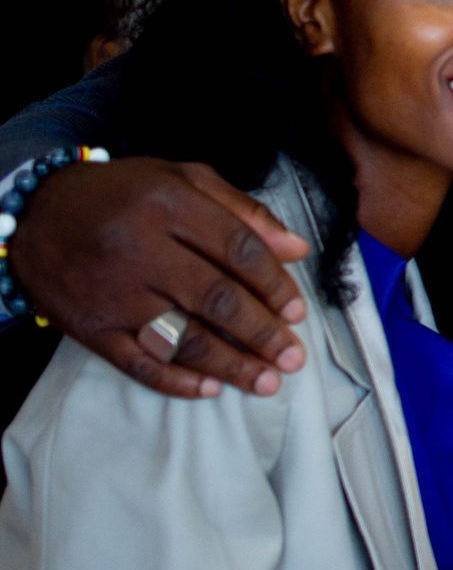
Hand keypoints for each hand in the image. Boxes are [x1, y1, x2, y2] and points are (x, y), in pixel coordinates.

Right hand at [7, 158, 309, 398]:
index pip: (237, 249)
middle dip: (261, 333)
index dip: (274, 284)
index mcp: (170, 206)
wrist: (37, 214)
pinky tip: (209, 389)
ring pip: (181, 336)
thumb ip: (244, 211)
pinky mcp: (90, 327)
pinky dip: (175, 380)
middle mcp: (140, 249)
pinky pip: (137, 362)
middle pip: (215, 298)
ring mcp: (113, 293)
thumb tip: (297, 249)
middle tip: (293, 359)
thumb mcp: (184, 180)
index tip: (298, 312)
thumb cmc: (125, 194)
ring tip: (266, 382)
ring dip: (229, 365)